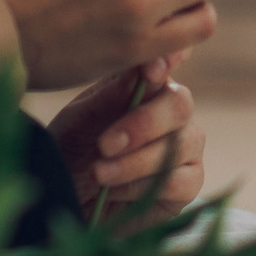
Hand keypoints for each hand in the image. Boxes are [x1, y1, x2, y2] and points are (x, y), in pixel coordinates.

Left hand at [47, 54, 205, 222]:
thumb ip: (115, 92)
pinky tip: (114, 192)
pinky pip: (181, 182)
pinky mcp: (189, 182)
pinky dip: (144, 186)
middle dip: (143, 124)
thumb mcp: (83, 117)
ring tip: (99, 173)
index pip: (173, 59)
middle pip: (180, 104)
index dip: (170, 60)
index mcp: (150, 82)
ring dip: (135, 162)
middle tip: (105, 144)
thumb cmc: (72, 148)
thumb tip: (146, 63)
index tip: (151, 71)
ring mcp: (187, 145)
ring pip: (180, 145)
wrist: (66, 196)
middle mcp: (174, 110)